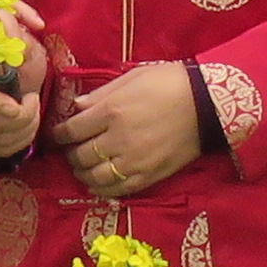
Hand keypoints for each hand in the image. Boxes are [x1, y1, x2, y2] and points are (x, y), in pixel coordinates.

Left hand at [53, 60, 207, 198]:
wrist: (207, 104)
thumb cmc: (169, 83)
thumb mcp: (132, 77)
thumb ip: (101, 94)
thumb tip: (76, 106)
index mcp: (110, 111)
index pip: (71, 130)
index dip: (60, 134)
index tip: (59, 134)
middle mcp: (117, 139)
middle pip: (80, 156)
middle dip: (70, 154)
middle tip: (71, 150)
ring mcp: (133, 161)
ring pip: (94, 177)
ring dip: (82, 174)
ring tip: (82, 168)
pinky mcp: (148, 175)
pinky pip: (117, 189)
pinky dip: (102, 188)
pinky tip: (97, 183)